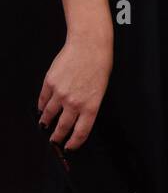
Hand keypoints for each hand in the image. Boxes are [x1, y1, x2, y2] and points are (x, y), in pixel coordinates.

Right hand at [36, 32, 113, 150]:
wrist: (89, 45)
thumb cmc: (99, 65)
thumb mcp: (100, 90)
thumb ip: (89, 105)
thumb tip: (77, 116)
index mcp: (91, 106)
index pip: (81, 132)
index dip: (74, 143)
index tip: (69, 147)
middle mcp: (75, 103)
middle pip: (63, 127)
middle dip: (57, 136)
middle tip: (54, 140)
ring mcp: (60, 93)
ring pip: (49, 114)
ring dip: (46, 122)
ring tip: (44, 125)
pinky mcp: (50, 83)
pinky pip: (43, 99)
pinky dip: (41, 106)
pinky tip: (41, 109)